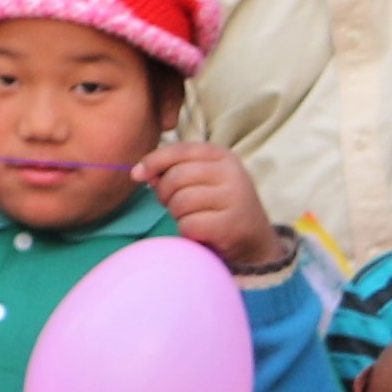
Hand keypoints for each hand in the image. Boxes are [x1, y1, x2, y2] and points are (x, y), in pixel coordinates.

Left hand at [138, 141, 286, 274]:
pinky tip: (200, 232)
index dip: (153, 161)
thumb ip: (174, 170)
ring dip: (177, 215)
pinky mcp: (231, 224)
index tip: (137, 175)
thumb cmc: (219, 207)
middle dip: (165, 194)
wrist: (254, 240)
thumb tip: (139, 172)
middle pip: (176, 177)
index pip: (179, 150)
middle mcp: (232, 173)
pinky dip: (187, 231)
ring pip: (180, 202)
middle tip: (174, 206)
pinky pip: (189, 224)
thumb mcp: (202, 181)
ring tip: (192, 218)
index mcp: (222, 156)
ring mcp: (234, 198)